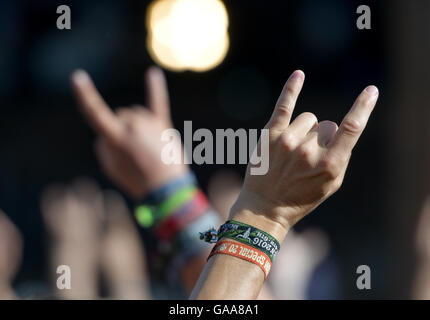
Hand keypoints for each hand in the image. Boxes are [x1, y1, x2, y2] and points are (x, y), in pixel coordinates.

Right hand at [71, 67, 187, 198]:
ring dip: (135, 126)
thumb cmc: (136, 180)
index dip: (85, 95)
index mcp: (115, 137)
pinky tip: (153, 73)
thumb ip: (103, 145)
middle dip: (120, 130)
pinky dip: (155, 88)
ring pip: (134, 114)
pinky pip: (158, 103)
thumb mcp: (111, 167)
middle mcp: (133, 125)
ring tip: (145, 149)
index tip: (77, 76)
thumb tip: (109, 132)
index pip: (95, 113)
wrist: (167, 188)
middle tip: (133, 154)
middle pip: (119, 115)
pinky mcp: (163, 125)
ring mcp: (149, 123)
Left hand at [231, 70, 377, 240]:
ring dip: (304, 131)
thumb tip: (340, 129)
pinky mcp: (270, 134)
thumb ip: (340, 156)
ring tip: (292, 151)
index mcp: (329, 164)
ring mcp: (288, 140)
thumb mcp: (330, 184)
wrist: (265, 207)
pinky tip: (299, 75)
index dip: (363, 107)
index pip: (351, 128)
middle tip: (306, 158)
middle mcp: (309, 150)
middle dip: (322, 138)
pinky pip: (284, 105)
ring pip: (308, 119)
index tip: (371, 91)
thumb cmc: (301, 197)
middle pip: (327, 125)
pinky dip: (292, 89)